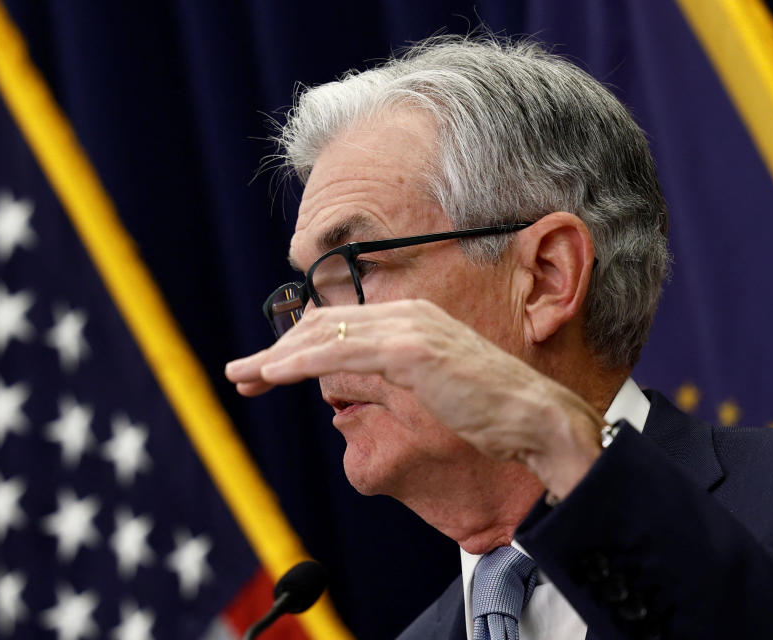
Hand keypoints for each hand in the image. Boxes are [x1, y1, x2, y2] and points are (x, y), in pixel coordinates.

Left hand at [225, 299, 602, 496]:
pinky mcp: (410, 350)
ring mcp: (409, 328)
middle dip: (276, 350)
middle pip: (323, 324)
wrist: (532, 416)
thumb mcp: (433, 385)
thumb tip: (357, 385)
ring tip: (244, 378)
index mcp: (411, 318)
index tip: (265, 370)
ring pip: (325, 335)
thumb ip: (394, 375)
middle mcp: (406, 313)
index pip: (340, 324)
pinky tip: (273, 376)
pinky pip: (342, 352)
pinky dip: (301, 363)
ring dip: (277, 358)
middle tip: (240, 374)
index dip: (296, 345)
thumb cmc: (488, 409)